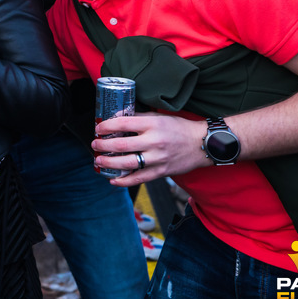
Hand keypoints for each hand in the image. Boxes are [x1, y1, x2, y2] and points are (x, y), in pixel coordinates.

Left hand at [90, 113, 209, 185]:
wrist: (202, 144)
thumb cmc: (179, 127)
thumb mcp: (159, 117)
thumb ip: (139, 119)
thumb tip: (116, 119)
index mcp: (153, 124)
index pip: (123, 124)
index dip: (106, 126)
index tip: (98, 128)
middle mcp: (154, 141)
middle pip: (122, 145)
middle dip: (103, 146)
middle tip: (95, 145)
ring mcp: (158, 158)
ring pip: (128, 163)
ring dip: (109, 163)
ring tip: (98, 160)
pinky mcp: (161, 171)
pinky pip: (139, 178)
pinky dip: (124, 181)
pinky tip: (113, 180)